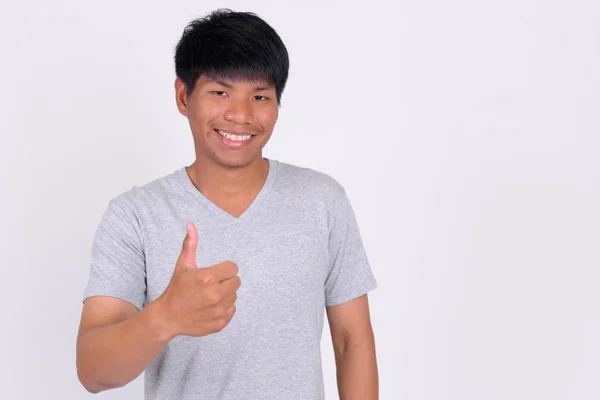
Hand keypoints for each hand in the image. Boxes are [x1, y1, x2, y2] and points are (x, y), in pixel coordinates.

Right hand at [156, 222, 239, 338]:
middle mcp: (215, 294)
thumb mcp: (183, 265)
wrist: (168, 317)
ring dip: (225, 295)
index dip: (224, 269)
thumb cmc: (176, 289)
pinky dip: (224, 308)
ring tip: (209, 296)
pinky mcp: (221, 322)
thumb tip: (191, 225)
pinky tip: (210, 307)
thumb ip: (190, 244)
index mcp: (208, 278)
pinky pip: (232, 310)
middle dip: (226, 281)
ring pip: (234, 296)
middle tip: (212, 285)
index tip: (214, 273)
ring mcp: (218, 310)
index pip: (233, 268)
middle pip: (236, 281)